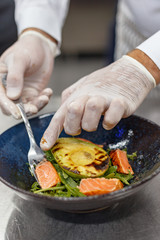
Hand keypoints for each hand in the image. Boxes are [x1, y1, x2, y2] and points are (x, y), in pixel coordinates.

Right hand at [0, 34, 53, 117]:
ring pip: (26, 107)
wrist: (41, 46)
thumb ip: (15, 77)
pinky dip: (43, 100)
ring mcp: (22, 91)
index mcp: (0, 79)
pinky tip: (48, 92)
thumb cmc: (27, 48)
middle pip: (13, 106)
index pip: (1, 97)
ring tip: (44, 98)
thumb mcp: (20, 59)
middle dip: (23, 110)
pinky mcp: (33, 93)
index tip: (17, 113)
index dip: (8, 106)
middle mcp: (9, 88)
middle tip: (34, 108)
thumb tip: (13, 96)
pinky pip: (37, 102)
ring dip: (36, 106)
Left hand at [40, 55, 155, 149]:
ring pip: (91, 112)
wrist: (128, 71)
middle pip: (72, 111)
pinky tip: (110, 119)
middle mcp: (87, 96)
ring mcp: (104, 98)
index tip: (46, 146)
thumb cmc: (103, 83)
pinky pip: (111, 117)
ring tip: (97, 121)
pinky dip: (109, 122)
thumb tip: (61, 113)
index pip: (60, 115)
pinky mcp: (121, 102)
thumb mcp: (82, 88)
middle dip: (74, 126)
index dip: (51, 132)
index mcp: (76, 96)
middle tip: (81, 126)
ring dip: (91, 123)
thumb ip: (70, 100)